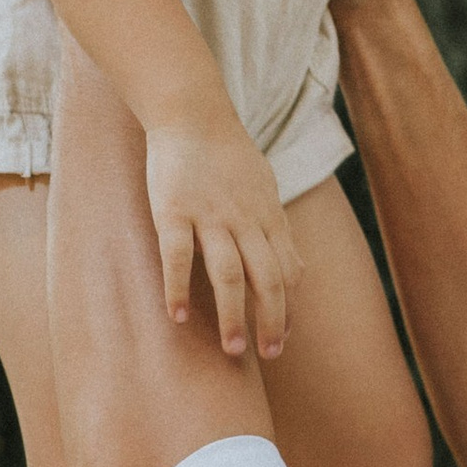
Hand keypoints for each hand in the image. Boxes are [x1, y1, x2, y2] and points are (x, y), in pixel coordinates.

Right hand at [144, 111, 298, 357]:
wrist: (191, 111)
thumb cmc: (226, 152)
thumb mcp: (263, 187)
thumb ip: (275, 226)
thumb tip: (293, 266)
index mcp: (267, 215)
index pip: (288, 271)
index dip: (289, 307)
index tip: (284, 336)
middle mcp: (245, 219)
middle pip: (267, 280)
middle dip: (272, 321)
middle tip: (269, 355)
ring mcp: (209, 215)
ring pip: (228, 275)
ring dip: (233, 316)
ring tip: (233, 349)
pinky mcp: (173, 210)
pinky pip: (178, 256)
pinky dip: (178, 288)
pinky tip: (176, 316)